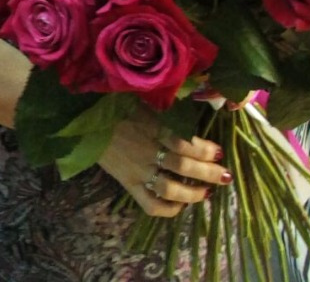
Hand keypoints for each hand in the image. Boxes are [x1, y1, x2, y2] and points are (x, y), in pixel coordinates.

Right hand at [97, 107, 232, 216]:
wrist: (84, 122)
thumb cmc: (115, 106)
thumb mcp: (142, 100)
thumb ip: (164, 108)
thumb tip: (190, 105)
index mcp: (152, 126)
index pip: (184, 141)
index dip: (204, 148)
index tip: (218, 151)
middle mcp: (148, 150)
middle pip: (183, 165)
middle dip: (208, 172)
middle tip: (225, 176)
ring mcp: (138, 170)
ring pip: (170, 188)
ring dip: (192, 193)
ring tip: (207, 193)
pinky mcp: (128, 184)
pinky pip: (149, 203)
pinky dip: (167, 209)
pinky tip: (179, 205)